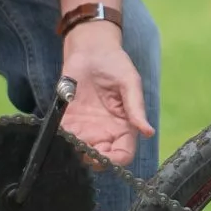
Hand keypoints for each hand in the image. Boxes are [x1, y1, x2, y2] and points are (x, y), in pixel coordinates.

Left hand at [60, 26, 154, 165]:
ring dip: (74, 150)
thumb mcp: (130, 83)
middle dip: (91, 159)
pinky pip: (64, 137)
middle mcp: (106, 131)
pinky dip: (61, 139)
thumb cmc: (116, 64)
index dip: (115, 161)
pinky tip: (62, 131)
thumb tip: (148, 132)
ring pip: (80, 152)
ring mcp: (86, 128)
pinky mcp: (68, 120)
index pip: (123, 154)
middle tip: (83, 148)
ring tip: (72, 139)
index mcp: (124, 126)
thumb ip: (136, 108)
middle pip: (100, 158)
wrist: (90, 49)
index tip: (104, 156)